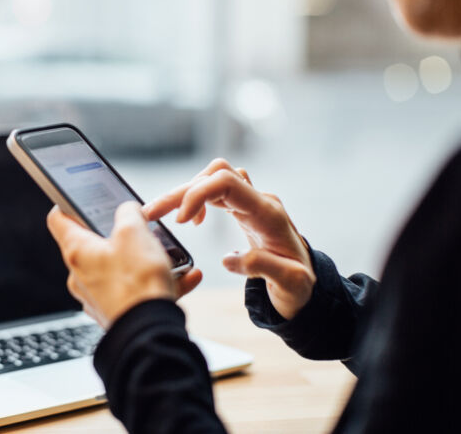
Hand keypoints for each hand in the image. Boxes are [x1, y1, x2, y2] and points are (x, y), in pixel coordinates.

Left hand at [47, 202, 203, 328]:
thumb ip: (129, 213)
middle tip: (139, 228)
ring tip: (170, 255)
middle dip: (120, 235)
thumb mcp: (135, 232)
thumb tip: (128, 210)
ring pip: (121, 268)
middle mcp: (81, 276)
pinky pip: (137, 289)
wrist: (149, 332)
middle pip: (94, 245)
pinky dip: (159, 281)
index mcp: (77, 252)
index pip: (58, 220)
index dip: (67, 204)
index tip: (77, 198)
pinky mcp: (117, 312)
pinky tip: (185, 277)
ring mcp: (98, 296)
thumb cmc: (136, 284)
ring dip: (146, 259)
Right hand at [142, 159, 314, 319]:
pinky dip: (197, 198)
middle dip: (180, 191)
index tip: (181, 222)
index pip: (227, 182)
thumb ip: (262, 267)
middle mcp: (259, 200)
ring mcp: (252, 201)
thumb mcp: (290, 284)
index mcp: (267, 213)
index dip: (198, 194)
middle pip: (215, 174)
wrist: (308, 284)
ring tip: (164, 214)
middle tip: (152, 213)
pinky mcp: (244, 208)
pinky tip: (192, 220)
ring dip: (186, 192)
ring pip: (213, 177)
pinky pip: (216, 188)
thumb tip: (229, 258)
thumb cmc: (300, 285)